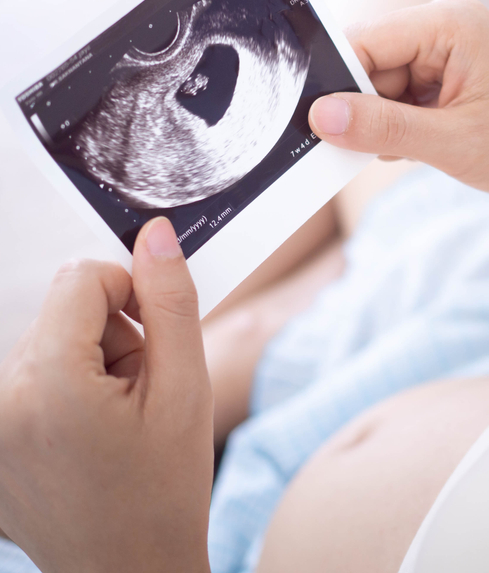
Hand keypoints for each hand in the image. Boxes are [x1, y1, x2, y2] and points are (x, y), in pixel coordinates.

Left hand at [0, 218, 212, 572]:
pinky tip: (91, 436)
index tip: (156, 343)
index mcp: (49, 382)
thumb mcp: (187, 388)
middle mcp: (1, 396)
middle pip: (63, 310)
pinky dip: (66, 390)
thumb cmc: (164, 486)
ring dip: (91, 365)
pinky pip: (30, 376)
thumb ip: (171, 302)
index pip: (82, 276)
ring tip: (118, 420)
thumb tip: (156, 234)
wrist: (130, 568)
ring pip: (49, 341)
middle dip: (113, 336)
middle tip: (141, 394)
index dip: (132, 295)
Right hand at [310, 0, 488, 208]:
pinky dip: (399, 124)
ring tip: (423, 148)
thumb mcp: (451, 144)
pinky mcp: (444, 71)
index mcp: (450, 24)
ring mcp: (443, 47)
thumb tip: (321, 117)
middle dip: (364, 108)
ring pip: (378, 83)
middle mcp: (443, 25)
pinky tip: (426, 144)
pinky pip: (397, 94)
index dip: (335, 83)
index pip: (364, 41)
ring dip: (385, 122)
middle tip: (381, 148)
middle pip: (367, 62)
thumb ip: (382, 128)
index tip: (313, 125)